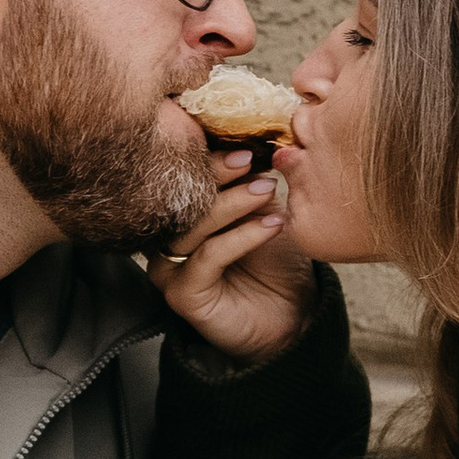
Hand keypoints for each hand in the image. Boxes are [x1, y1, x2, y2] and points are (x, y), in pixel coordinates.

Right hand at [154, 144, 314, 362]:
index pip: (184, 177)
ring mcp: (169, 267)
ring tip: (268, 191)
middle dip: (216, 174)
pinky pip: (207, 257)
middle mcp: (166, 237)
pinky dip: (241, 237)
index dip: (208, 156)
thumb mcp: (266, 210)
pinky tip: (272, 226)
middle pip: (179, 197)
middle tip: (250, 160)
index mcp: (182, 212)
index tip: (243, 144)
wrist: (292, 316)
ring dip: (233, 204)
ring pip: (191, 226)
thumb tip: (251, 142)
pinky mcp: (180, 294)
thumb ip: (251, 182)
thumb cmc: (276, 262)